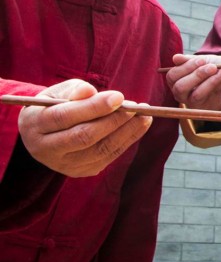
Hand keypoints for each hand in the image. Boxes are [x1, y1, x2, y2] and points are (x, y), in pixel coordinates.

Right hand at [18, 79, 152, 176]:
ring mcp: (63, 164)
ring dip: (127, 132)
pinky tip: (140, 126)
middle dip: (114, 121)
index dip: (94, 107)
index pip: (65, 116)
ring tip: (145, 116)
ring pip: (100, 150)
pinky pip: (108, 157)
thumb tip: (90, 91)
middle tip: (137, 107)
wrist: (43, 132)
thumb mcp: (57, 92)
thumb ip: (73, 90)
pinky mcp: (80, 171)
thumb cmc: (54, 105)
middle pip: (84, 136)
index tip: (119, 97)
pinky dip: (127, 141)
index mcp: (35, 124)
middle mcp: (45, 148)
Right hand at [164, 54, 220, 110]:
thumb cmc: (210, 70)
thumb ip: (189, 60)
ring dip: (208, 81)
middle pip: (180, 87)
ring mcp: (193, 103)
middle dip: (197, 75)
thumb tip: (175, 58)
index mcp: (175, 81)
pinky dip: (216, 84)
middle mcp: (180, 94)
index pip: (172, 75)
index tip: (202, 60)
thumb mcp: (202, 61)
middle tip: (212, 66)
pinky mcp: (206, 107)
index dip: (186, 67)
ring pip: (196, 95)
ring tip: (216, 69)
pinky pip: (211, 99)